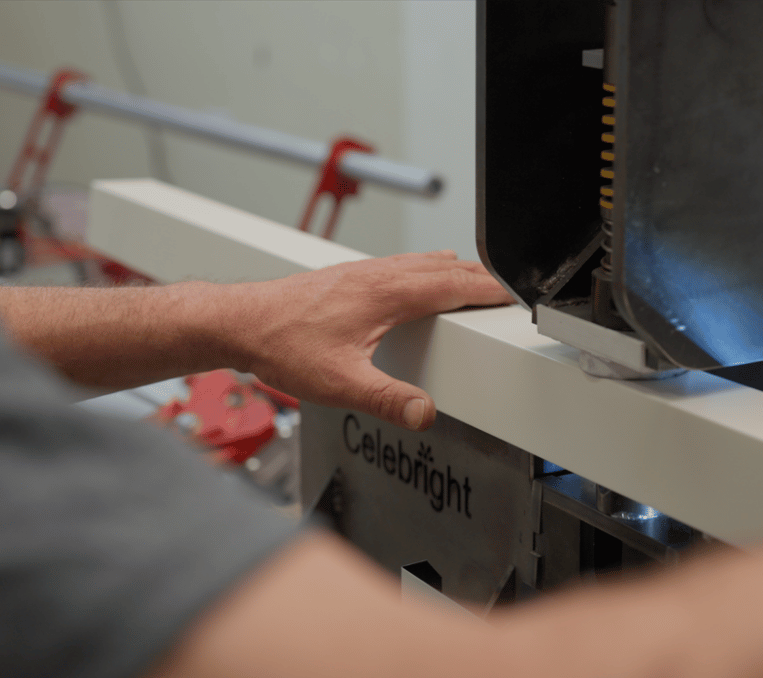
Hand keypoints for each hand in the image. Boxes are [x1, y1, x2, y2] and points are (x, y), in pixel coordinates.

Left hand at [230, 251, 512, 430]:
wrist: (239, 322)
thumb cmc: (282, 345)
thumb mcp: (340, 383)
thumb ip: (387, 400)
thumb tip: (425, 412)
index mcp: (388, 293)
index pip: (454, 284)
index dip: (490, 290)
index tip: (517, 295)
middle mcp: (379, 275)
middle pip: (446, 268)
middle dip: (482, 277)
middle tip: (509, 288)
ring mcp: (365, 271)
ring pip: (425, 262)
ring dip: (457, 269)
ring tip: (478, 279)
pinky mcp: (352, 275)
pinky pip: (405, 264)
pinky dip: (429, 267)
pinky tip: (424, 275)